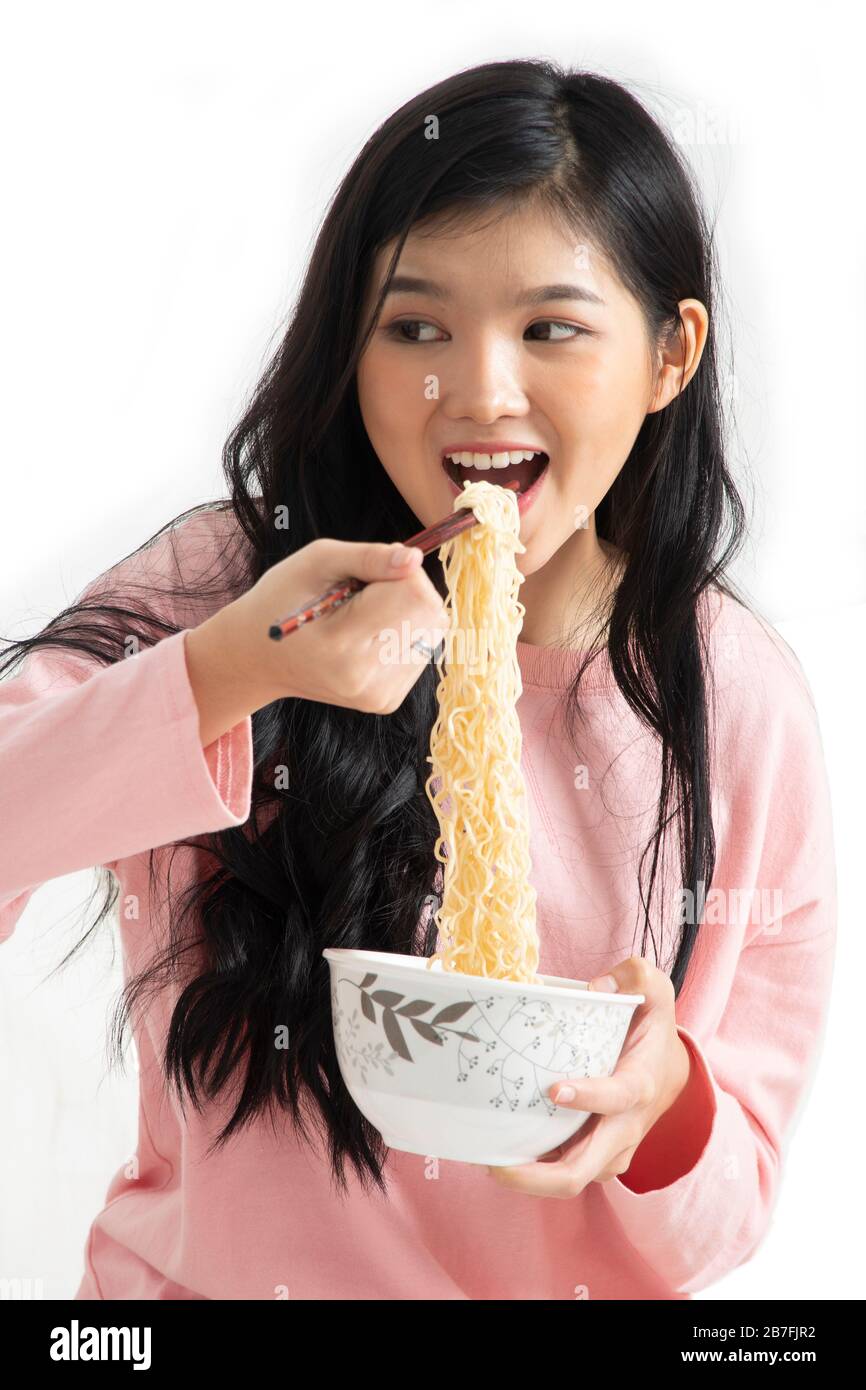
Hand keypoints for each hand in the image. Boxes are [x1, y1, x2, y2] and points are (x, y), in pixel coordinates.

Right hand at [186, 539, 449, 744]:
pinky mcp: (386, 701)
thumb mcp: (316, 561)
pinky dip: (402, 636)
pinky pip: (420, 653)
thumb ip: (369, 557)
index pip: (416, 598)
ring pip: (432, 635)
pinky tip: (368, 636)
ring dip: (407, 615)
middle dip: (409, 592)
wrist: (257, 657)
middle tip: (365, 594)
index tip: (370, 574)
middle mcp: (365, 678)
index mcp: (343, 643)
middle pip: (432, 618)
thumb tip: (416, 559)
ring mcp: (378, 696)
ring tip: (362, 617)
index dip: (403, 574)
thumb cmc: (283, 600)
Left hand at [485, 956, 691, 1197]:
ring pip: (569, 1179)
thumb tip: (598, 986)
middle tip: (495, 1164)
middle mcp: (624, 1128)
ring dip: (529, 1178)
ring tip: (486, 1162)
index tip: (554, 1089)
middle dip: (538, 1176)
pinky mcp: (593, 1157)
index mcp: (639, 1086)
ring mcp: (608, 1150)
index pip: (617, 1098)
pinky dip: (532, 1171)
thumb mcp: (656, 993)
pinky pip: (561, 1172)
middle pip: (583, 1169)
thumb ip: (636, 976)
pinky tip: (498, 1156)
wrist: (667, 1073)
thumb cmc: (652, 1030)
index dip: (588, 1097)